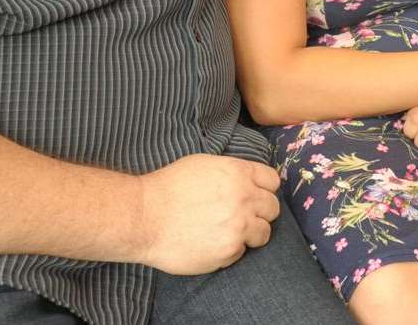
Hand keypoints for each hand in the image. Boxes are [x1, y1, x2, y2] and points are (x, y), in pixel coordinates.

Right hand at [134, 154, 281, 274]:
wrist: (144, 217)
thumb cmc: (168, 188)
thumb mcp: (204, 164)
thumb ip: (232, 172)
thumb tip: (249, 181)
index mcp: (239, 173)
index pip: (273, 181)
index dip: (264, 189)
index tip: (254, 196)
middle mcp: (245, 198)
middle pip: (273, 208)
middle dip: (260, 212)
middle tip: (241, 216)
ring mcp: (239, 226)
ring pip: (264, 233)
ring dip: (250, 233)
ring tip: (228, 232)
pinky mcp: (229, 251)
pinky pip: (242, 252)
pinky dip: (231, 250)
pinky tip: (211, 243)